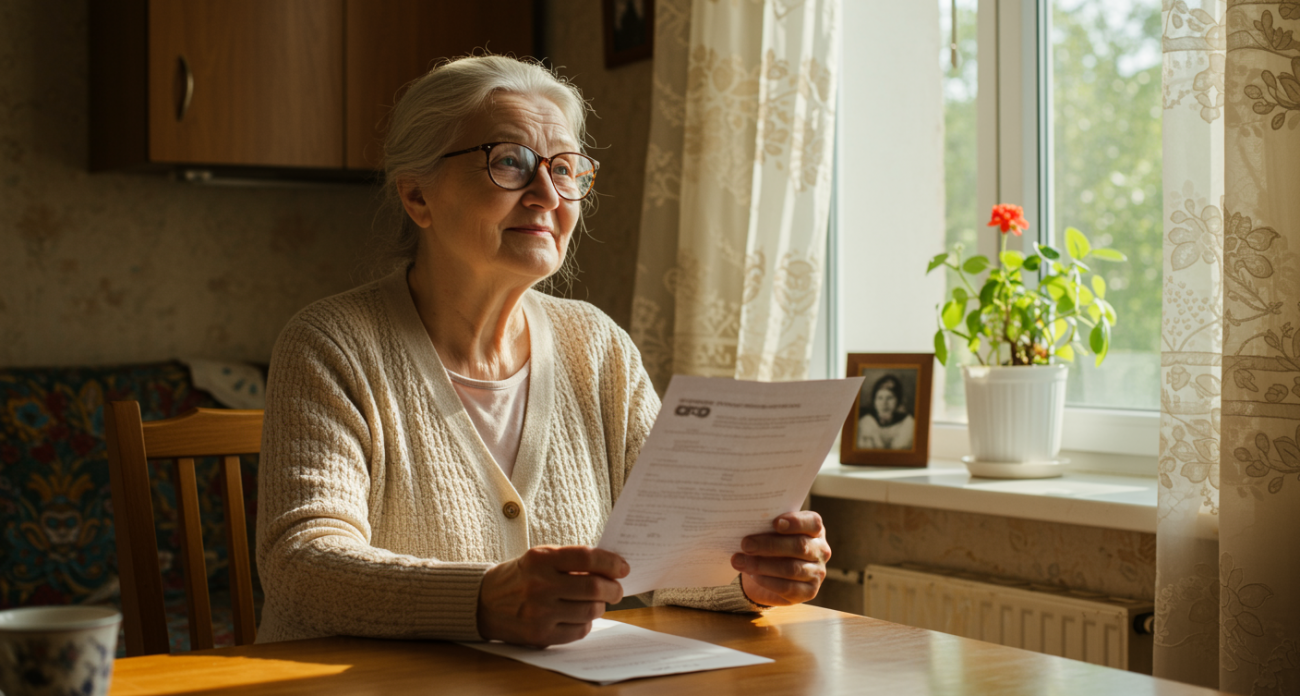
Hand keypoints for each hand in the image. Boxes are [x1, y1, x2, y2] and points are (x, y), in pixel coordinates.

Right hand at [477, 545, 628, 646]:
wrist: (484, 602)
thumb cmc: (520, 576)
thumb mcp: (539, 558)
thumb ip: (571, 560)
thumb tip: (610, 568)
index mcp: (541, 560)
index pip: (586, 557)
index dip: (611, 562)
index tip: (623, 567)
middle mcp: (540, 585)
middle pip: (593, 588)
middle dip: (613, 589)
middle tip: (617, 590)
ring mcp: (540, 613)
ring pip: (590, 612)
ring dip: (600, 606)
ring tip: (596, 602)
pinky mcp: (540, 635)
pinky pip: (578, 631)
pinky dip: (587, 623)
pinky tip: (581, 616)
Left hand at [732, 511, 829, 606]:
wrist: (771, 575)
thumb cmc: (771, 546)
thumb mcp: (771, 533)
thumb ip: (766, 527)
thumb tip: (747, 525)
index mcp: (815, 529)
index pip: (813, 522)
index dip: (795, 522)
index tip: (774, 523)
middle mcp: (821, 550)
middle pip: (799, 546)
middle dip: (769, 545)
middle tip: (746, 544)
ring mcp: (817, 572)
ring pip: (791, 568)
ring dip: (762, 565)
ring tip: (740, 561)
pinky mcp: (809, 592)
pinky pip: (788, 587)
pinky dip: (767, 581)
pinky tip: (752, 575)